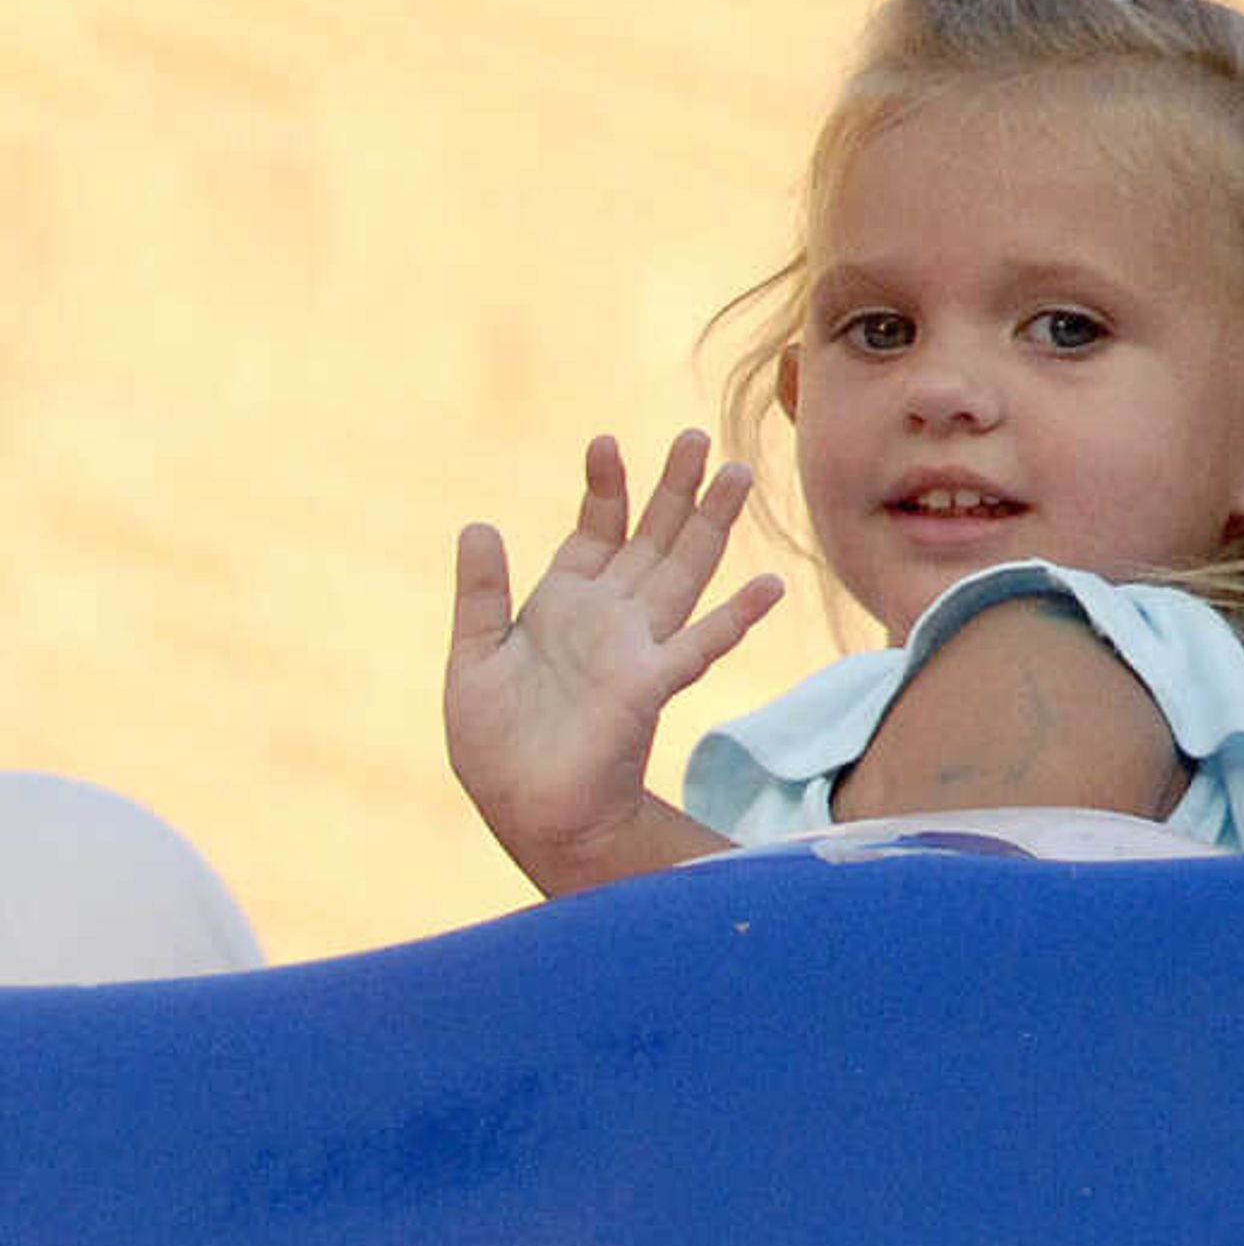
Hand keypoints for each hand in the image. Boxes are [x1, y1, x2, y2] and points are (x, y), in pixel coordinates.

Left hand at [447, 431, 783, 891]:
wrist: (528, 811)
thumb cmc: (498, 745)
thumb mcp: (473, 658)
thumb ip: (481, 594)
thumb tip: (477, 525)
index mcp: (565, 604)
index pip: (596, 530)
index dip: (604, 487)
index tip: (606, 441)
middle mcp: (611, 617)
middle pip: (653, 538)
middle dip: (673, 487)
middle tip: (695, 435)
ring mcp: (637, 647)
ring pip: (685, 571)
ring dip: (711, 524)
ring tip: (740, 473)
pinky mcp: (650, 684)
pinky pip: (700, 644)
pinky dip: (736, 616)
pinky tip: (767, 586)